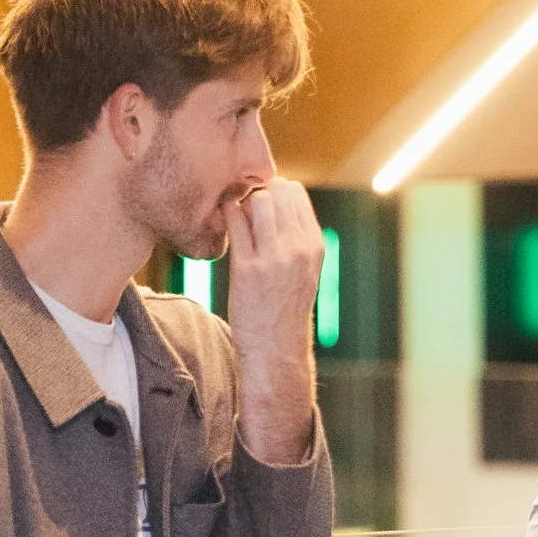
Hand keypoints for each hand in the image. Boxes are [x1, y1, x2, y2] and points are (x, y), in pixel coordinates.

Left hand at [226, 178, 324, 359]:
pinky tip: (222, 221)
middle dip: (257, 192)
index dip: (274, 191)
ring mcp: (274, 258)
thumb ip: (297, 238)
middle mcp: (299, 248)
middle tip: (243, 207)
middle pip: (277, 191)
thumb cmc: (285, 306)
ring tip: (235, 216)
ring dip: (242, 203)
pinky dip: (226, 214)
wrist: (276, 345)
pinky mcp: (247, 269)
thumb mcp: (305, 269)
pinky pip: (235, 223)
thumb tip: (275, 201)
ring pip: (258, 201)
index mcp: (315, 245)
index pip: (296, 193)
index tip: (260, 203)